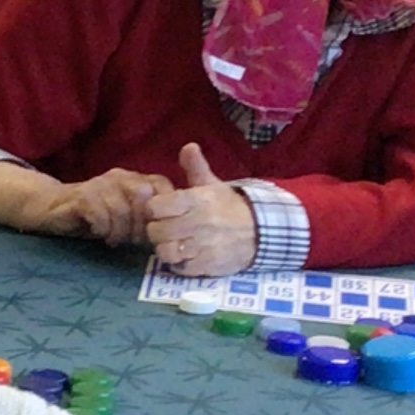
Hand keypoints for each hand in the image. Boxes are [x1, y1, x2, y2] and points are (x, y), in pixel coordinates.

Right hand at [51, 168, 168, 247]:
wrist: (52, 208)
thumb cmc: (95, 217)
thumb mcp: (126, 217)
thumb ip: (146, 219)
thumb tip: (169, 237)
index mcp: (135, 179)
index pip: (161, 184)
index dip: (163, 210)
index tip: (155, 231)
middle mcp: (119, 177)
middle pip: (143, 196)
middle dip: (141, 224)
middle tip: (133, 240)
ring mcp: (99, 185)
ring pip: (121, 208)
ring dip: (120, 230)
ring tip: (114, 240)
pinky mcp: (81, 197)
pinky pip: (99, 213)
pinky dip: (103, 228)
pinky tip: (99, 234)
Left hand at [144, 144, 259, 275]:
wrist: (260, 231)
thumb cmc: (228, 206)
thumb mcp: (213, 184)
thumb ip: (196, 167)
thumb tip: (188, 146)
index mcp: (196, 200)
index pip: (155, 206)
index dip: (153, 209)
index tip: (160, 210)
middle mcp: (198, 223)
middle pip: (156, 231)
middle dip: (156, 230)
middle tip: (165, 229)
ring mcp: (203, 246)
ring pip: (165, 252)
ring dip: (165, 249)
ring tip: (173, 244)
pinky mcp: (208, 265)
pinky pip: (180, 268)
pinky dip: (179, 264)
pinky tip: (184, 256)